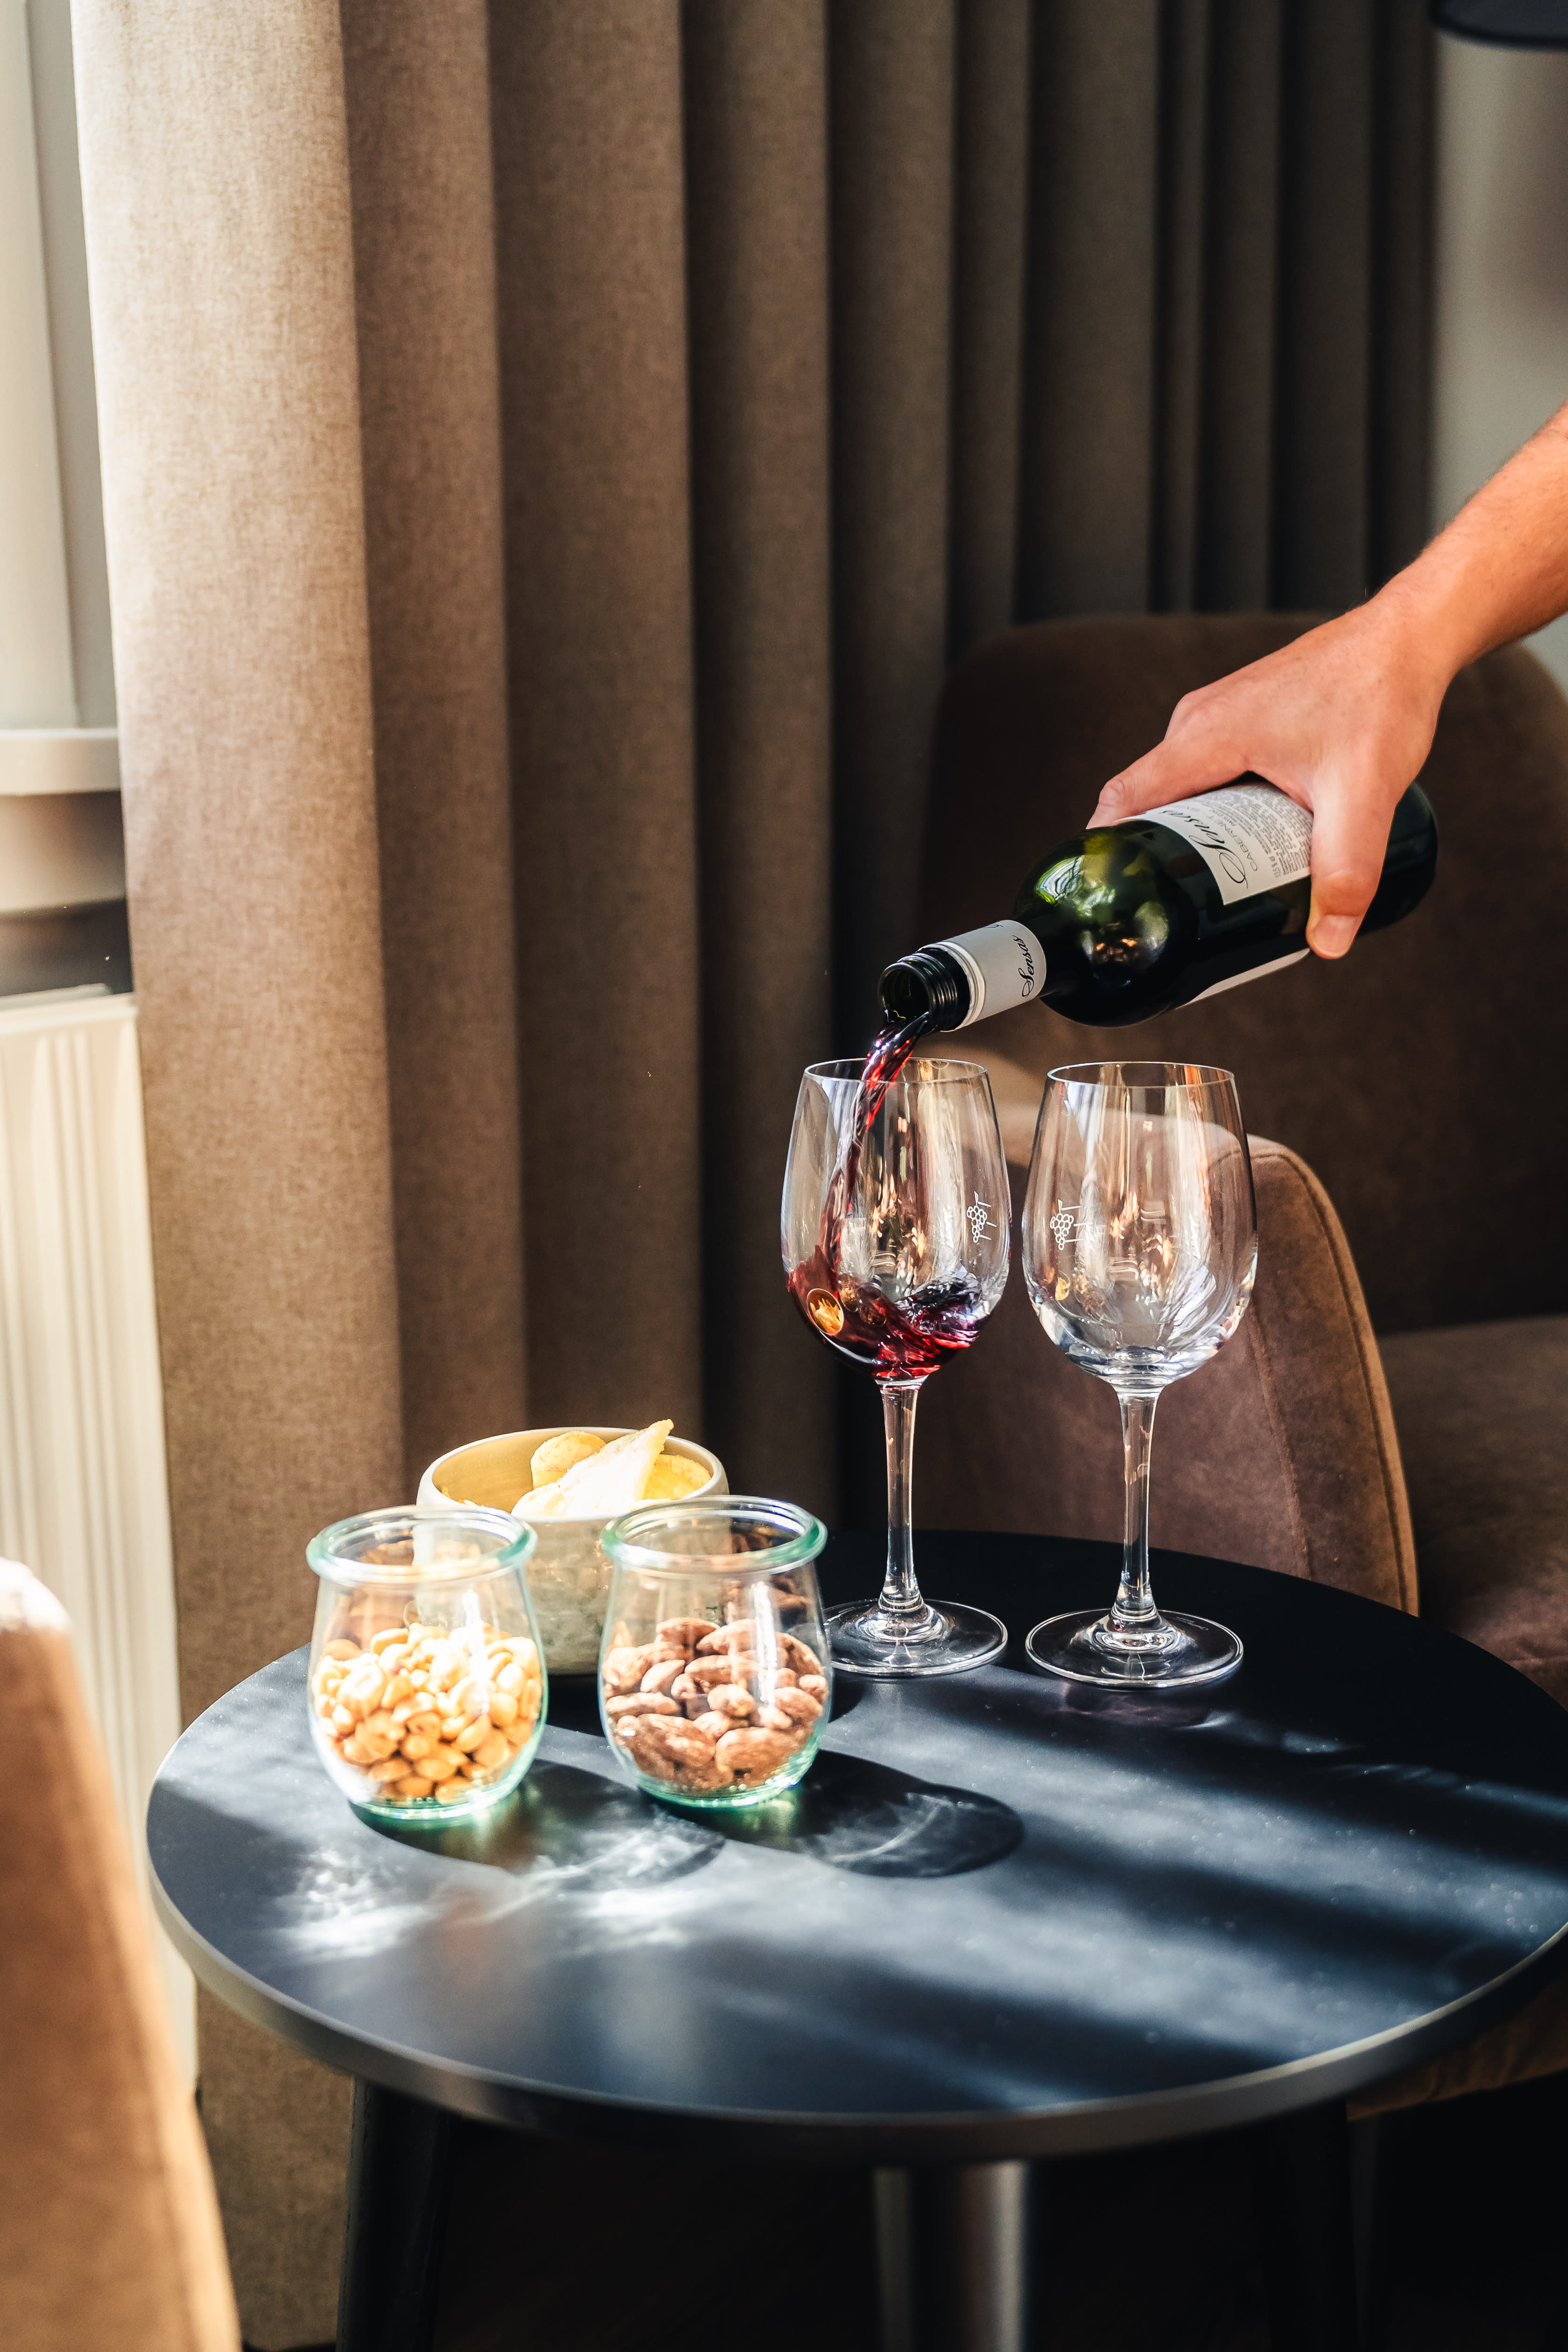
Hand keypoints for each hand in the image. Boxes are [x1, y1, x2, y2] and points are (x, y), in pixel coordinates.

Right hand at [1088, 599, 1450, 955]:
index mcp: (1206, 735)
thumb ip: (1346, 870)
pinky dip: (1216, 810)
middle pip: (1150, 802)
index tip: (1110, 900)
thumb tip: (1328, 942)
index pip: (1124, 800)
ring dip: (1193, 835)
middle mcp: (1199, 721)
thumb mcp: (1365, 794)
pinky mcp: (1241, 716)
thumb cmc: (1382, 696)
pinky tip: (1247, 839)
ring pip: (1182, 789)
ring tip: (1217, 884)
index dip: (1107, 853)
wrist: (1410, 639)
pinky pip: (1207, 772)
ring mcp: (1218, 714)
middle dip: (1159, 858)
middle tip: (1182, 913)